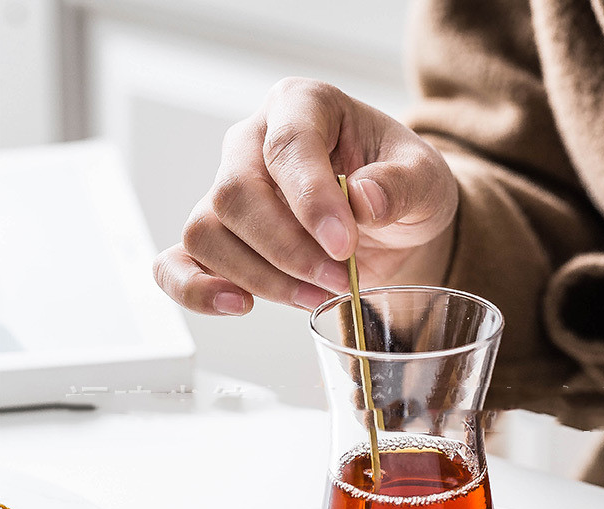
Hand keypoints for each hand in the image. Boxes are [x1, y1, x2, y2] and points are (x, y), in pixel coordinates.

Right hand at [153, 77, 458, 314]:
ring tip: (317, 294)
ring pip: (207, 233)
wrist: (390, 223)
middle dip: (289, 251)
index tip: (343, 245)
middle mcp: (252, 143)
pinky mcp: (220, 239)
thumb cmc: (400, 188)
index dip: (310, 200)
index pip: (288, 145)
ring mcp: (227, 191)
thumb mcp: (425, 180)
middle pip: (235, 194)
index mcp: (302, 107)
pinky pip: (178, 263)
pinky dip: (197, 290)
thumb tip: (363, 200)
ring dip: (262, 278)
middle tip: (340, 280)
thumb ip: (402, 184)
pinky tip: (240, 305)